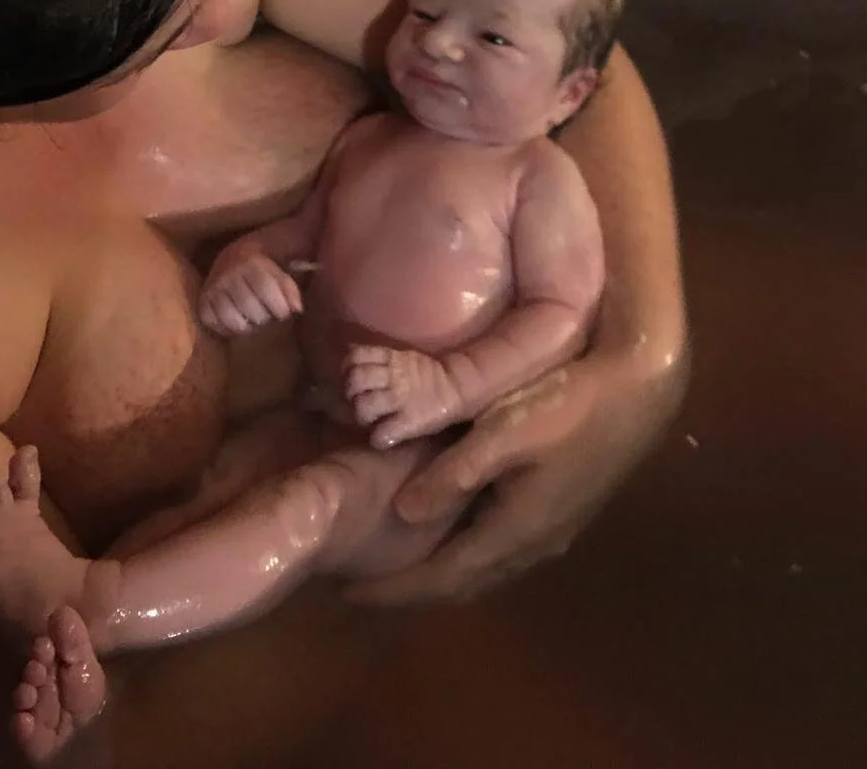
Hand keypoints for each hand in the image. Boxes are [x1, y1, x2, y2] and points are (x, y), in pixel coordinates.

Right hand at [199, 253, 302, 336]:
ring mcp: (214, 288)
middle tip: (266, 316)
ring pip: (230, 318)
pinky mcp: (202, 299)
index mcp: (251, 264)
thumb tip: (296, 309)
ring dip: (245, 327)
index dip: (278, 307)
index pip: (265, 288)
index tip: (283, 314)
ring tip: (251, 322)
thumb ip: (290, 290)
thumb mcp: (280, 274)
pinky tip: (235, 323)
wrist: (234, 257)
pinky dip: (224, 328)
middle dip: (263, 318)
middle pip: (249, 307)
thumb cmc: (263, 271)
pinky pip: (211, 321)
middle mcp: (229, 275)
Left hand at [348, 336, 686, 605]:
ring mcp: (551, 528)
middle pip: (464, 582)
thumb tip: (403, 515)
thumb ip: (454, 474)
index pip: (443, 578)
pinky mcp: (560, 508)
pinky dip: (465, 548)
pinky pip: (499, 546)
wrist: (638, 392)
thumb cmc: (566, 407)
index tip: (348, 593)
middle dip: (413, 587)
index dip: (395, 589)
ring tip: (398, 560)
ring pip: (484, 565)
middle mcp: (533, 543)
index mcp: (514, 532)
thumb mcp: (503, 433)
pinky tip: (449, 526)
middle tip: (364, 582)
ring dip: (441, 569)